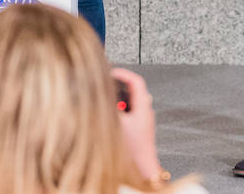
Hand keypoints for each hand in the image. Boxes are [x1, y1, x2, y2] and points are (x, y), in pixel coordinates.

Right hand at [112, 68, 164, 184]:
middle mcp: (145, 113)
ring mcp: (143, 122)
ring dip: (118, 99)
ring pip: (130, 102)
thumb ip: (109, 108)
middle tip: (106, 84)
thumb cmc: (134, 152)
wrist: (143, 172)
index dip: (123, 73)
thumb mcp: (116, 124)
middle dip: (118, 85)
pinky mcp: (139, 131)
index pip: (136, 80)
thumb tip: (97, 97)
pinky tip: (109, 117)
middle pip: (133, 90)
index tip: (112, 71)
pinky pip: (129, 113)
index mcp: (143, 107)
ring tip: (106, 100)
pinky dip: (119, 110)